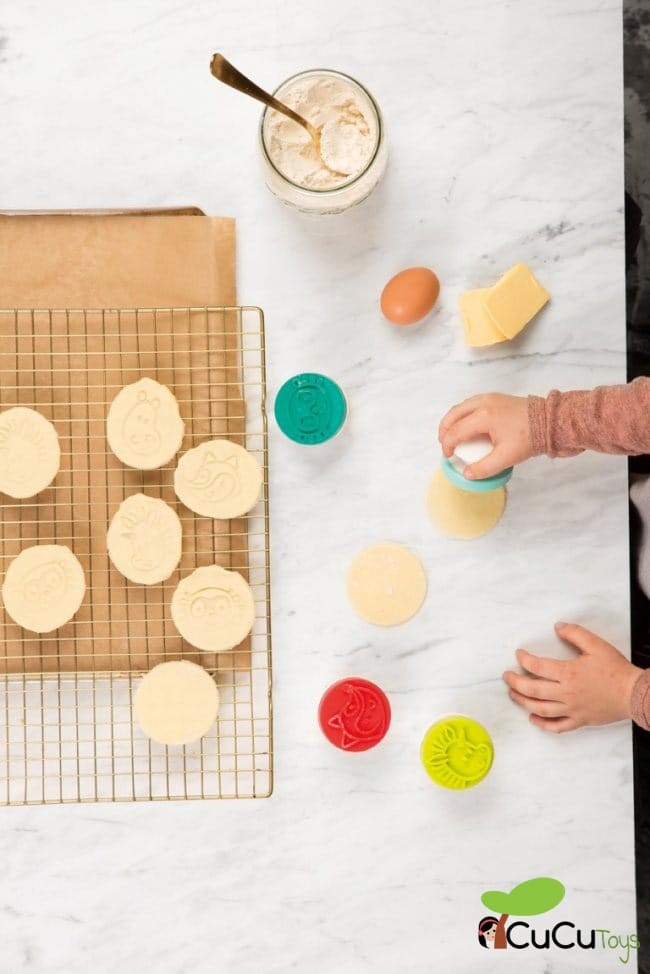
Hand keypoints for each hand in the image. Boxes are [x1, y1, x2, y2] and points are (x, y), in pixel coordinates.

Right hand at [438, 393, 532, 479]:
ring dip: (452, 420)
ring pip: (460, 407)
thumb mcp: (506, 457)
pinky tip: (465, 424)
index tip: (449, 456)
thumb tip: (467, 474)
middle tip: (444, 444)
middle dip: (444, 430)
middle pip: (453, 415)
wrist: (549, 421)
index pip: (456, 431)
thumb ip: (483, 468)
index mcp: (483, 417)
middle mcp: (482, 403)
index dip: (448, 445)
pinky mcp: (495, 397)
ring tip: (451, 434)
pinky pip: (470, 403)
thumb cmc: (530, 437)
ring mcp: (489, 398)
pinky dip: (462, 414)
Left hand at [503, 622, 641, 732]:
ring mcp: (572, 709)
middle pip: (532, 690)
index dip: (524, 660)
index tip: (519, 655)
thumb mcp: (596, 645)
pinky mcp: (580, 721)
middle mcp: (566, 693)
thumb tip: (558, 627)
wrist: (634, 693)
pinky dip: (543, 724)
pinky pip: (557, 726)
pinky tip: (533, 718)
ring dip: (523, 702)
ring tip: (513, 695)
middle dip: (516, 683)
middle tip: (507, 677)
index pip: (537, 667)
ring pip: (540, 709)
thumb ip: (575, 633)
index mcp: (568, 674)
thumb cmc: (616, 670)